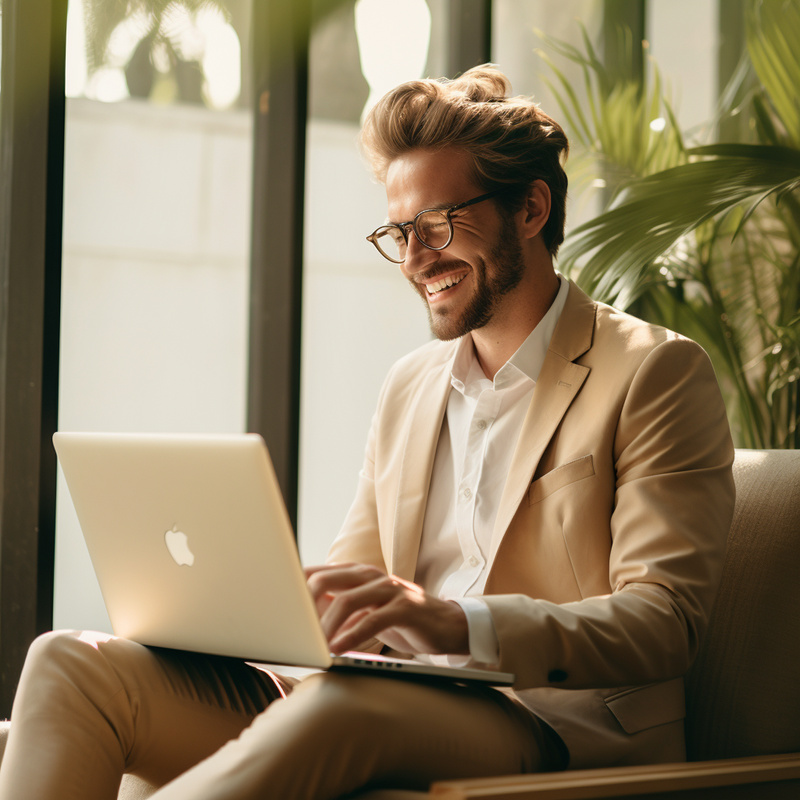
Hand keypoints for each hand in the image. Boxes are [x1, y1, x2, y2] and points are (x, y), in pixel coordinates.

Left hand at [304, 562, 469, 656]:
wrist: (447, 624)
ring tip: (314, 647)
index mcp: (357, 573)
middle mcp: (371, 575)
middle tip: (292, 632)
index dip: (294, 593)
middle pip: (325, 581)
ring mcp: (389, 589)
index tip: (278, 614)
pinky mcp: (405, 607)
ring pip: (346, 601)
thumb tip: (299, 613)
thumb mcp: (364, 611)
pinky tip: (339, 650)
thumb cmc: (401, 619)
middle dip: (303, 608)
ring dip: (325, 628)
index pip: (315, 573)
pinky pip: (373, 620)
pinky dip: (352, 636)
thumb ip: (336, 606)